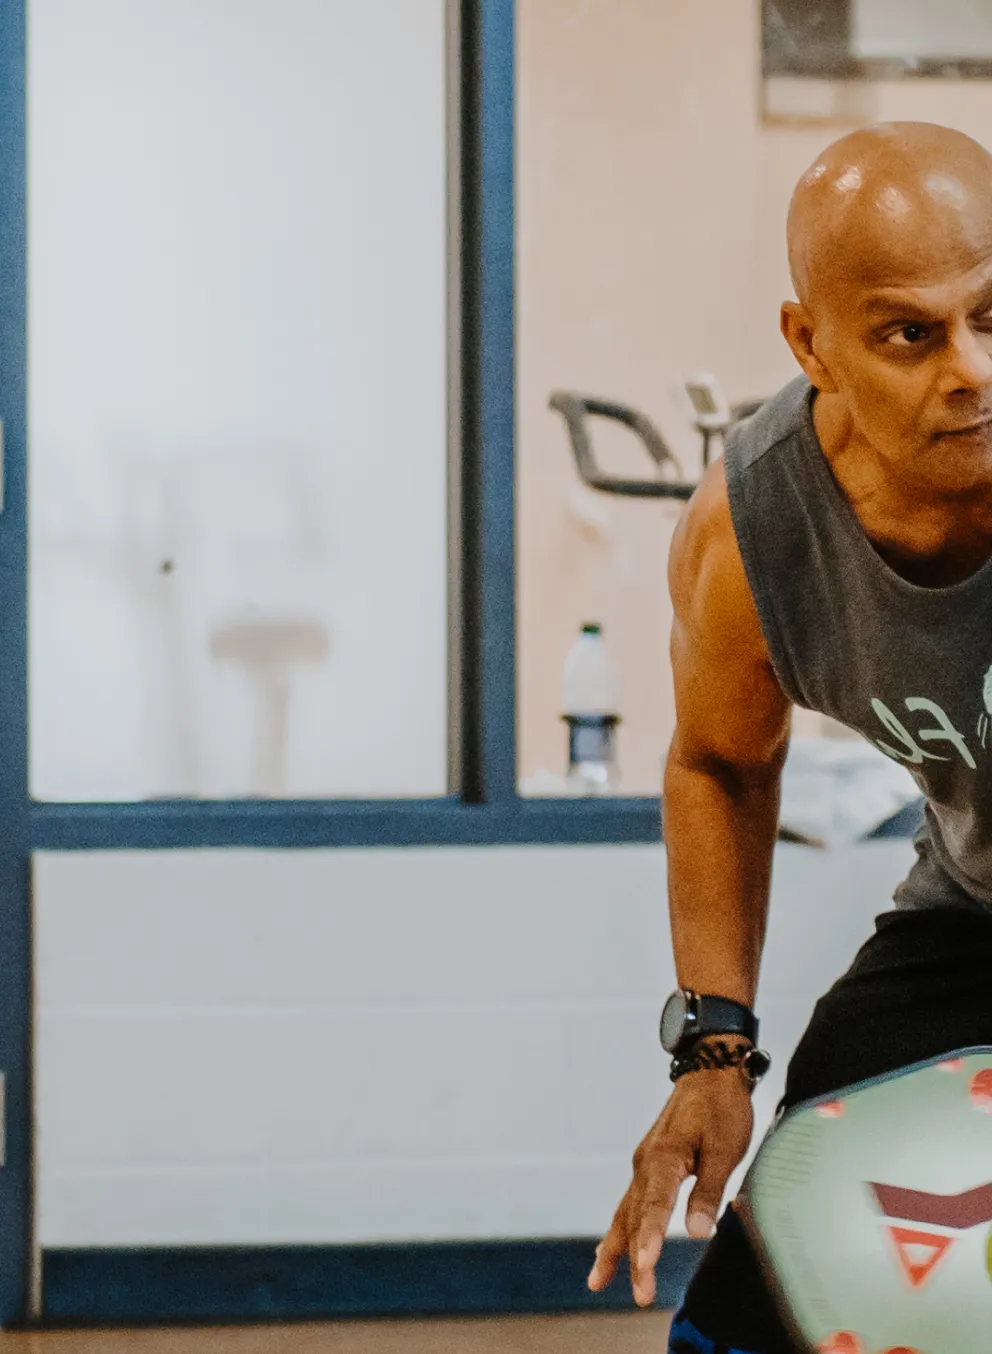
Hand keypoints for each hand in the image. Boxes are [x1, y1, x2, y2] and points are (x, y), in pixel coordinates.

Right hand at [587, 1067, 753, 1306]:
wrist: (710, 1072)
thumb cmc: (721, 1107)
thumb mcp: (725, 1149)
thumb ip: (709, 1190)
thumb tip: (696, 1230)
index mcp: (665, 1158)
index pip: (654, 1207)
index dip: (650, 1240)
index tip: (645, 1268)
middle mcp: (647, 1162)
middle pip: (635, 1217)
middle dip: (634, 1259)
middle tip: (640, 1295)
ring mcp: (645, 1163)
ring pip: (625, 1211)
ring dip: (616, 1248)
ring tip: (598, 1280)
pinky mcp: (650, 1163)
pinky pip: (630, 1201)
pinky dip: (620, 1227)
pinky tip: (614, 1245)